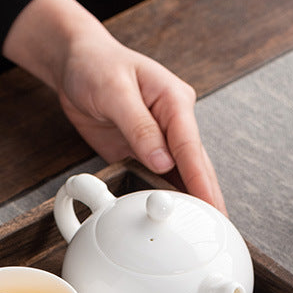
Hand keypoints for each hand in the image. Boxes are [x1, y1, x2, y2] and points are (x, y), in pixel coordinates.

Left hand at [3, 0, 224, 213]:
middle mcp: (172, 121)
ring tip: (201, 228)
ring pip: (179, 174)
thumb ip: (139, 127)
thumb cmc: (96, 66)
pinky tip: (172, 215)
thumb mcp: (115, 92)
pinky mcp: (140, 150)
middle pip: (194, 164)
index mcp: (173, 101)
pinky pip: (156, 177)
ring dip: (189, 199)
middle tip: (218, 227)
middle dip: (206, 195)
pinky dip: (164, 195)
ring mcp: (157, 138)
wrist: (74, 64)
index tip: (210, 204)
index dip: (201, 180)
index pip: (191, 147)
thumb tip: (162, 161)